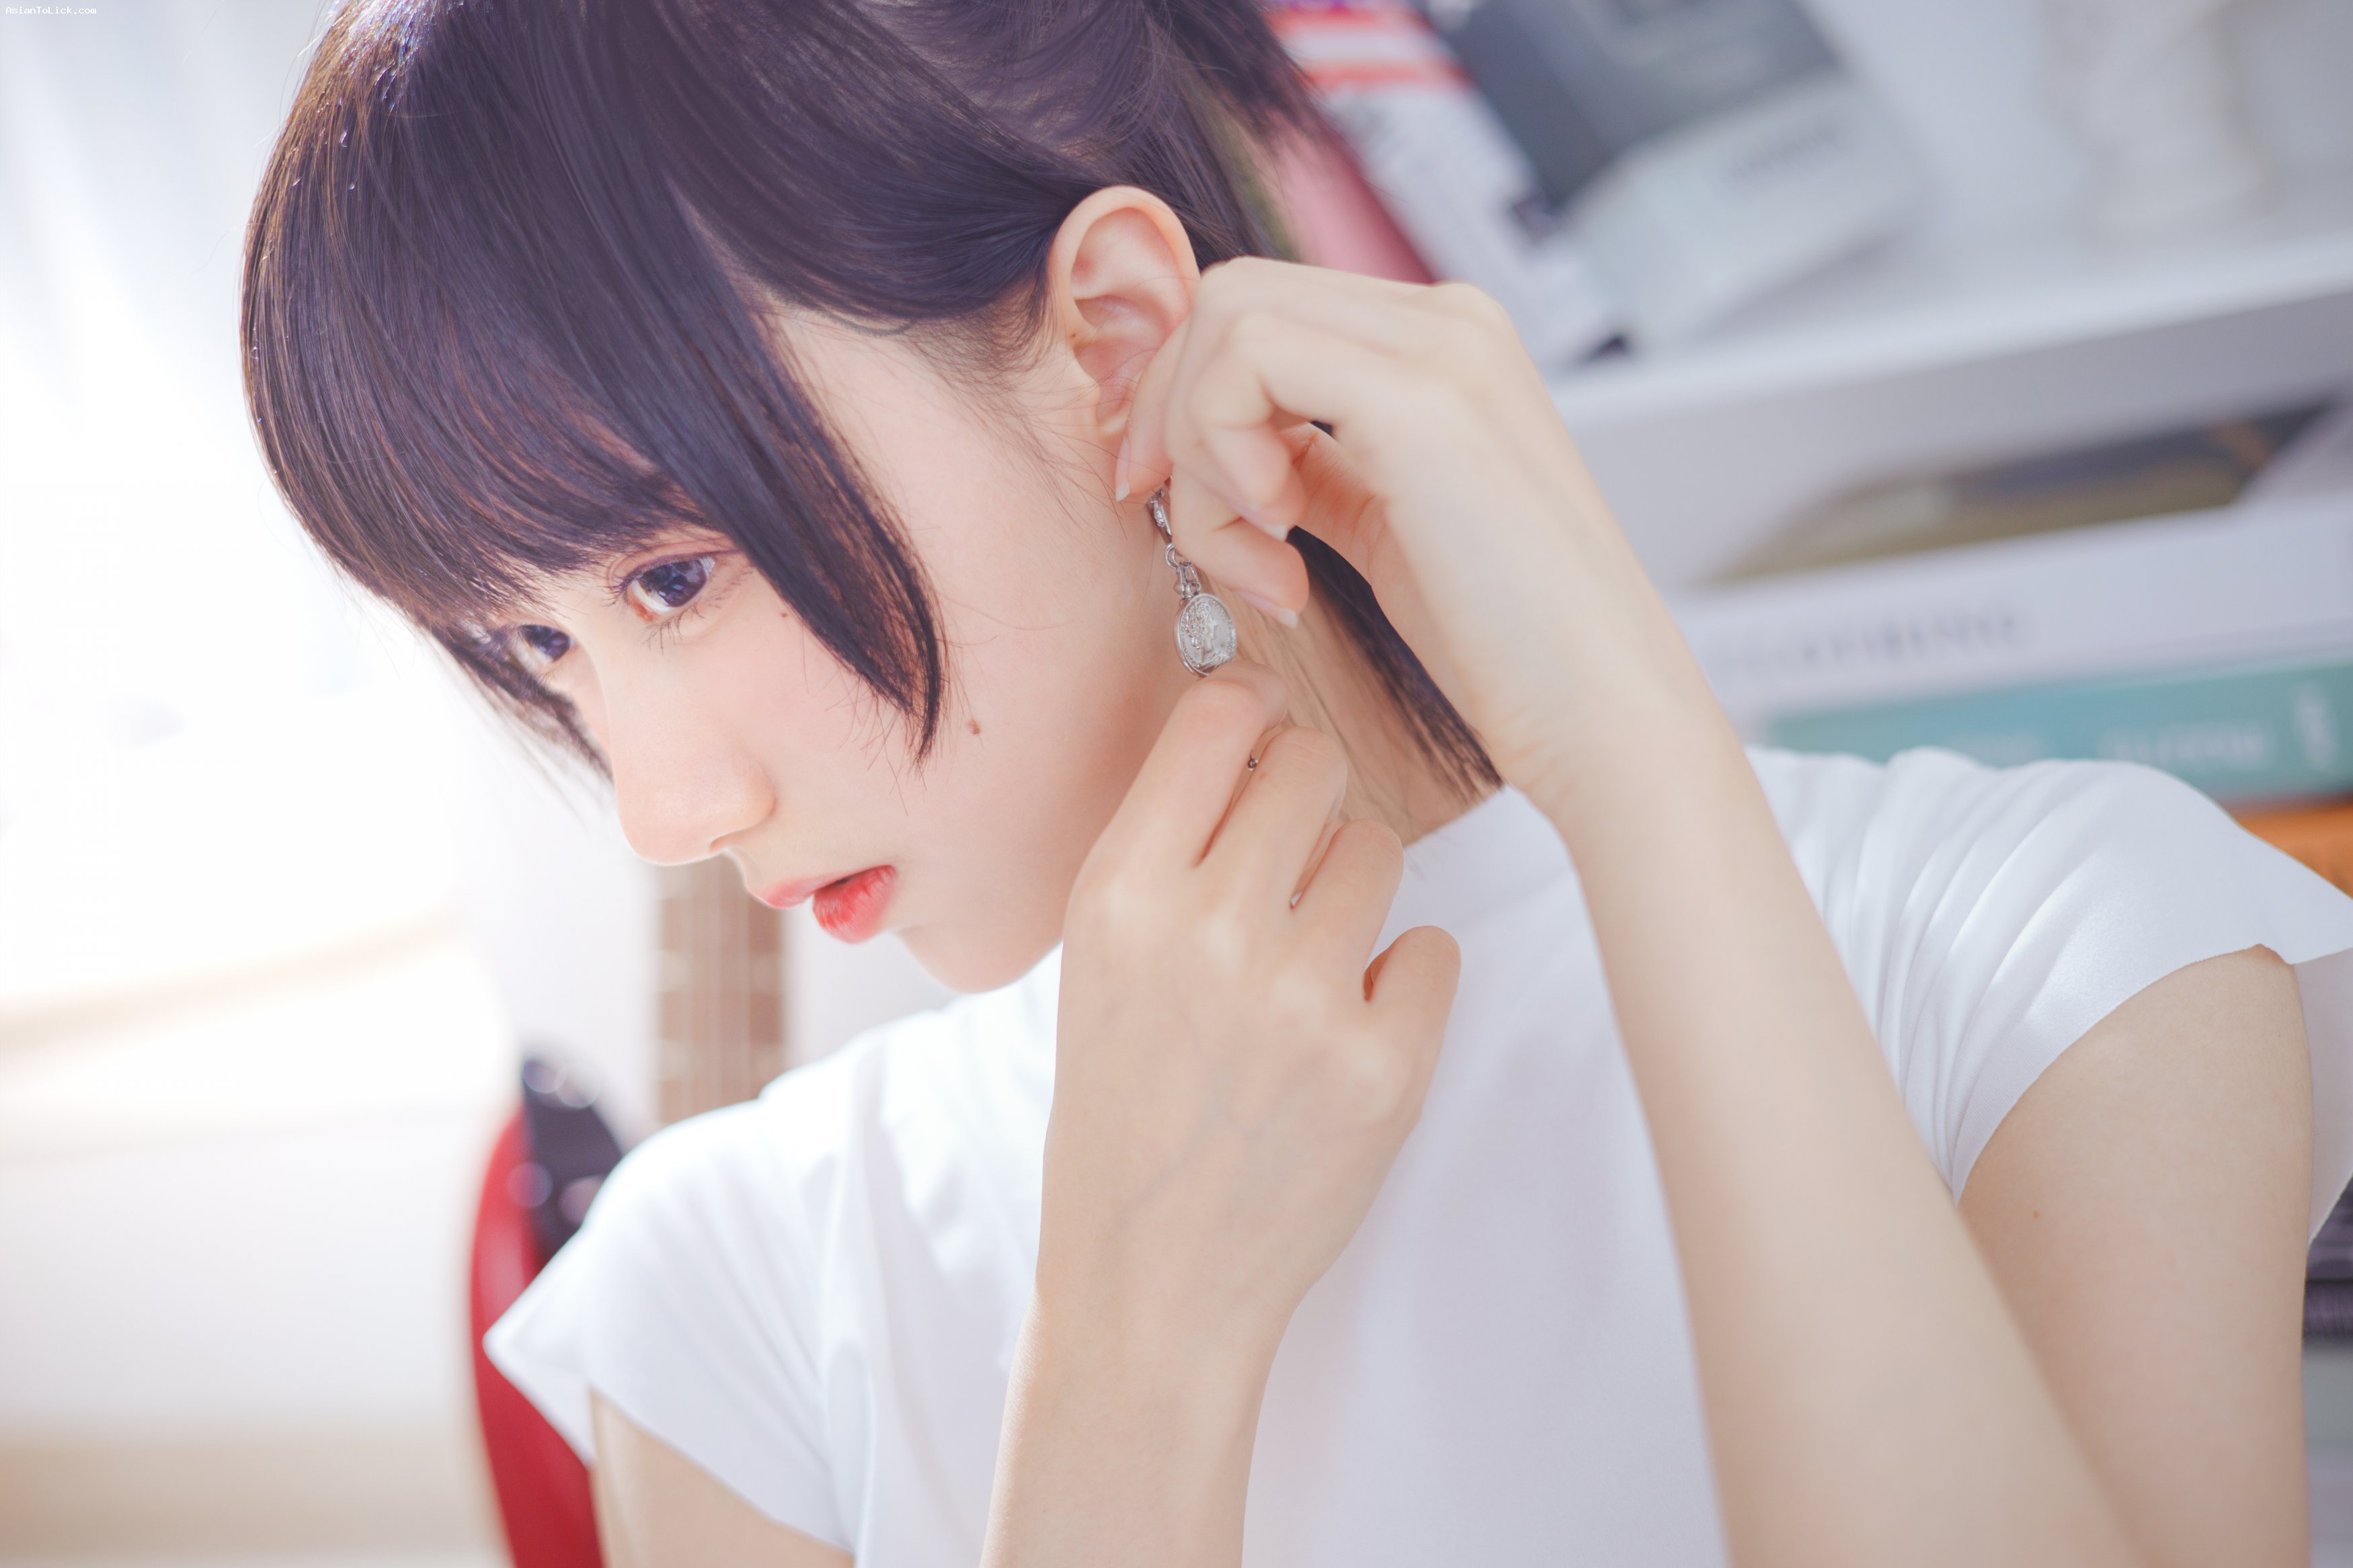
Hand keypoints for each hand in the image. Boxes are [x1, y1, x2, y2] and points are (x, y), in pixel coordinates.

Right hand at [985, 663, 1456, 1567]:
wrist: (1152, 1280)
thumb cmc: (1126, 1103)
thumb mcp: (1099, 958)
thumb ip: (1168, 841)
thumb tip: (1259, 714)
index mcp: (1118, 893)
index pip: (1221, 715)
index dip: (1252, 716)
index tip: (1259, 744)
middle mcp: (1208, 929)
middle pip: (1314, 762)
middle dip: (1310, 802)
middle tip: (1288, 871)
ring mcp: (1302, 999)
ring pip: (1380, 849)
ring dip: (1353, 897)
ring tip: (1301, 977)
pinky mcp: (1383, 1065)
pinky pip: (1433, 948)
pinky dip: (1398, 987)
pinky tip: (1340, 1039)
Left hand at [1117, 258, 1716, 808]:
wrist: (1599, 713)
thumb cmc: (1503, 647)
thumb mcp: (1384, 526)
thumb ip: (1311, 467)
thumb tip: (1220, 451)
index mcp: (1445, 341)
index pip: (1260, 309)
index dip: (1187, 399)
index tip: (1185, 505)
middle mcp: (1447, 319)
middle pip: (1230, 298)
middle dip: (1176, 417)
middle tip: (1207, 536)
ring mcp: (1440, 346)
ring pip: (1226, 320)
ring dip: (1201, 451)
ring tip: (1262, 559)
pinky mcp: (1419, 397)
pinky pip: (1244, 364)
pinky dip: (1223, 461)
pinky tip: (1279, 543)